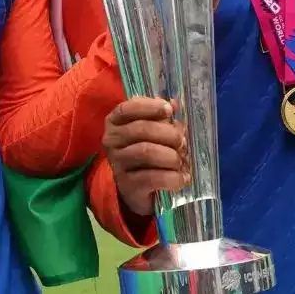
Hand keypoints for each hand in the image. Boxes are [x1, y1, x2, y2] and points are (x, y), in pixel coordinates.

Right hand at [103, 97, 188, 217]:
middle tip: (183, 142)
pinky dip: (173, 177)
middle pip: (141, 129)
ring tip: (182, 160)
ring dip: (171, 156)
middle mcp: (111, 140)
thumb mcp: (150, 131)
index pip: (127, 108)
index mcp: (115, 122)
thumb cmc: (144, 151)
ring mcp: (117, 163)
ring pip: (146, 152)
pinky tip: (183, 178)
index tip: (170, 110)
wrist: (134, 189)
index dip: (149, 107)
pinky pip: (152, 178)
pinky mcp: (127, 185)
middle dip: (168, 134)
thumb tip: (176, 104)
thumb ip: (161, 117)